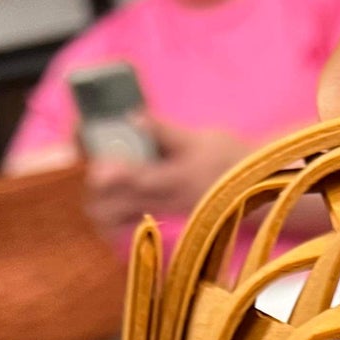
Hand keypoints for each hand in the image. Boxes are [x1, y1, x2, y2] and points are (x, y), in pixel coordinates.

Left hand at [85, 119, 248, 230]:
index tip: (95, 168)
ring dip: (101, 205)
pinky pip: (129, 221)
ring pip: (120, 219)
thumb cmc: (227, 158)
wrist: (252, 189)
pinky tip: (103, 206)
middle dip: (97, 193)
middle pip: (118, 207)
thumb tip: (133, 117)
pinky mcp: (161, 212)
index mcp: (173, 179)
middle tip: (88, 169)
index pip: (136, 180)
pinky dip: (113, 216)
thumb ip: (163, 131)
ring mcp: (160, 210)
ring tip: (92, 188)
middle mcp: (163, 201)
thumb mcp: (197, 139)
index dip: (112, 175)